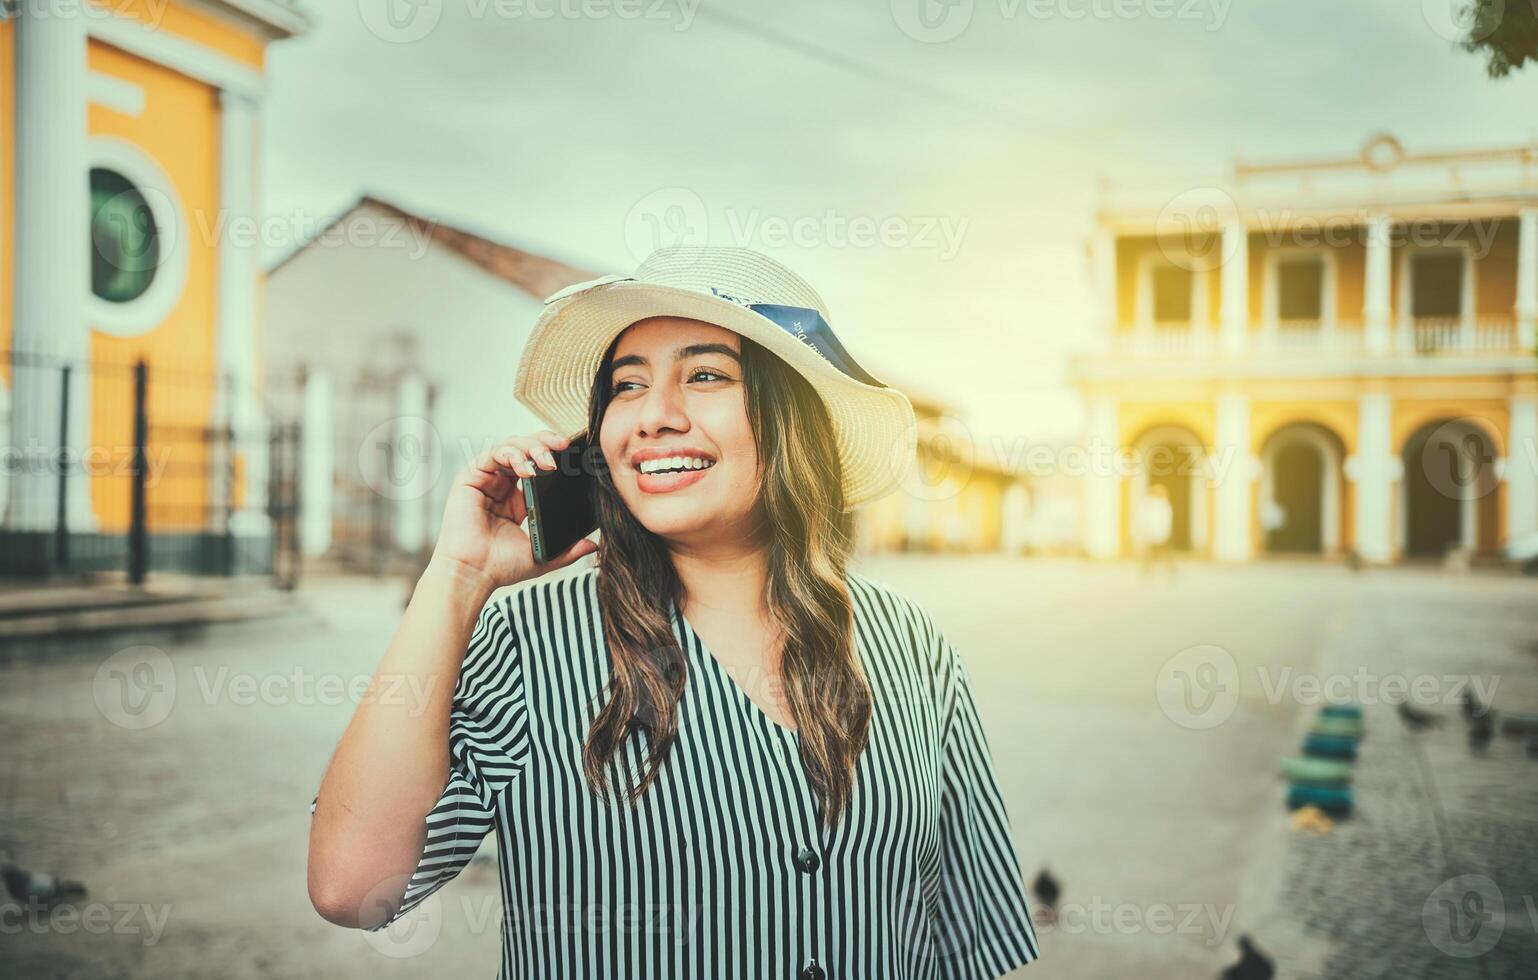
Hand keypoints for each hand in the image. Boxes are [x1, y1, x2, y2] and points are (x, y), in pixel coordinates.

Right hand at [431, 430, 598, 592]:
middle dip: (545, 443)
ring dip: (532, 448)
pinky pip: (492, 454)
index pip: (538, 464)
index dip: (555, 454)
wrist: (474, 574)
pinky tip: (526, 470)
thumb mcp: (543, 555)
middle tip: (564, 447)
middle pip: (525, 448)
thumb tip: (593, 546)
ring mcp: (486, 480)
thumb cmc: (501, 567)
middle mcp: (502, 485)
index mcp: (518, 498)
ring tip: (548, 462)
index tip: (575, 454)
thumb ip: (568, 550)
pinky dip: (511, 456)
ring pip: (511, 446)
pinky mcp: (470, 478)